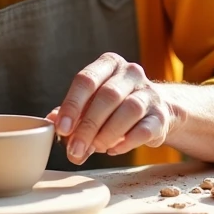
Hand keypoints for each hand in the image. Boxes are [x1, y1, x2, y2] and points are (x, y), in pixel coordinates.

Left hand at [48, 53, 177, 163]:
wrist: (156, 110)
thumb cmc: (115, 106)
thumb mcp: (92, 102)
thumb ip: (72, 112)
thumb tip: (52, 122)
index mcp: (109, 64)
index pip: (86, 79)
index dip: (72, 105)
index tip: (63, 129)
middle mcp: (131, 73)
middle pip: (107, 96)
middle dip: (88, 126)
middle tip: (75, 149)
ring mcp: (149, 92)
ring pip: (129, 110)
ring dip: (107, 134)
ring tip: (95, 148)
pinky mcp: (161, 115)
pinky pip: (144, 129)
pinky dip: (126, 142)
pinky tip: (113, 149)